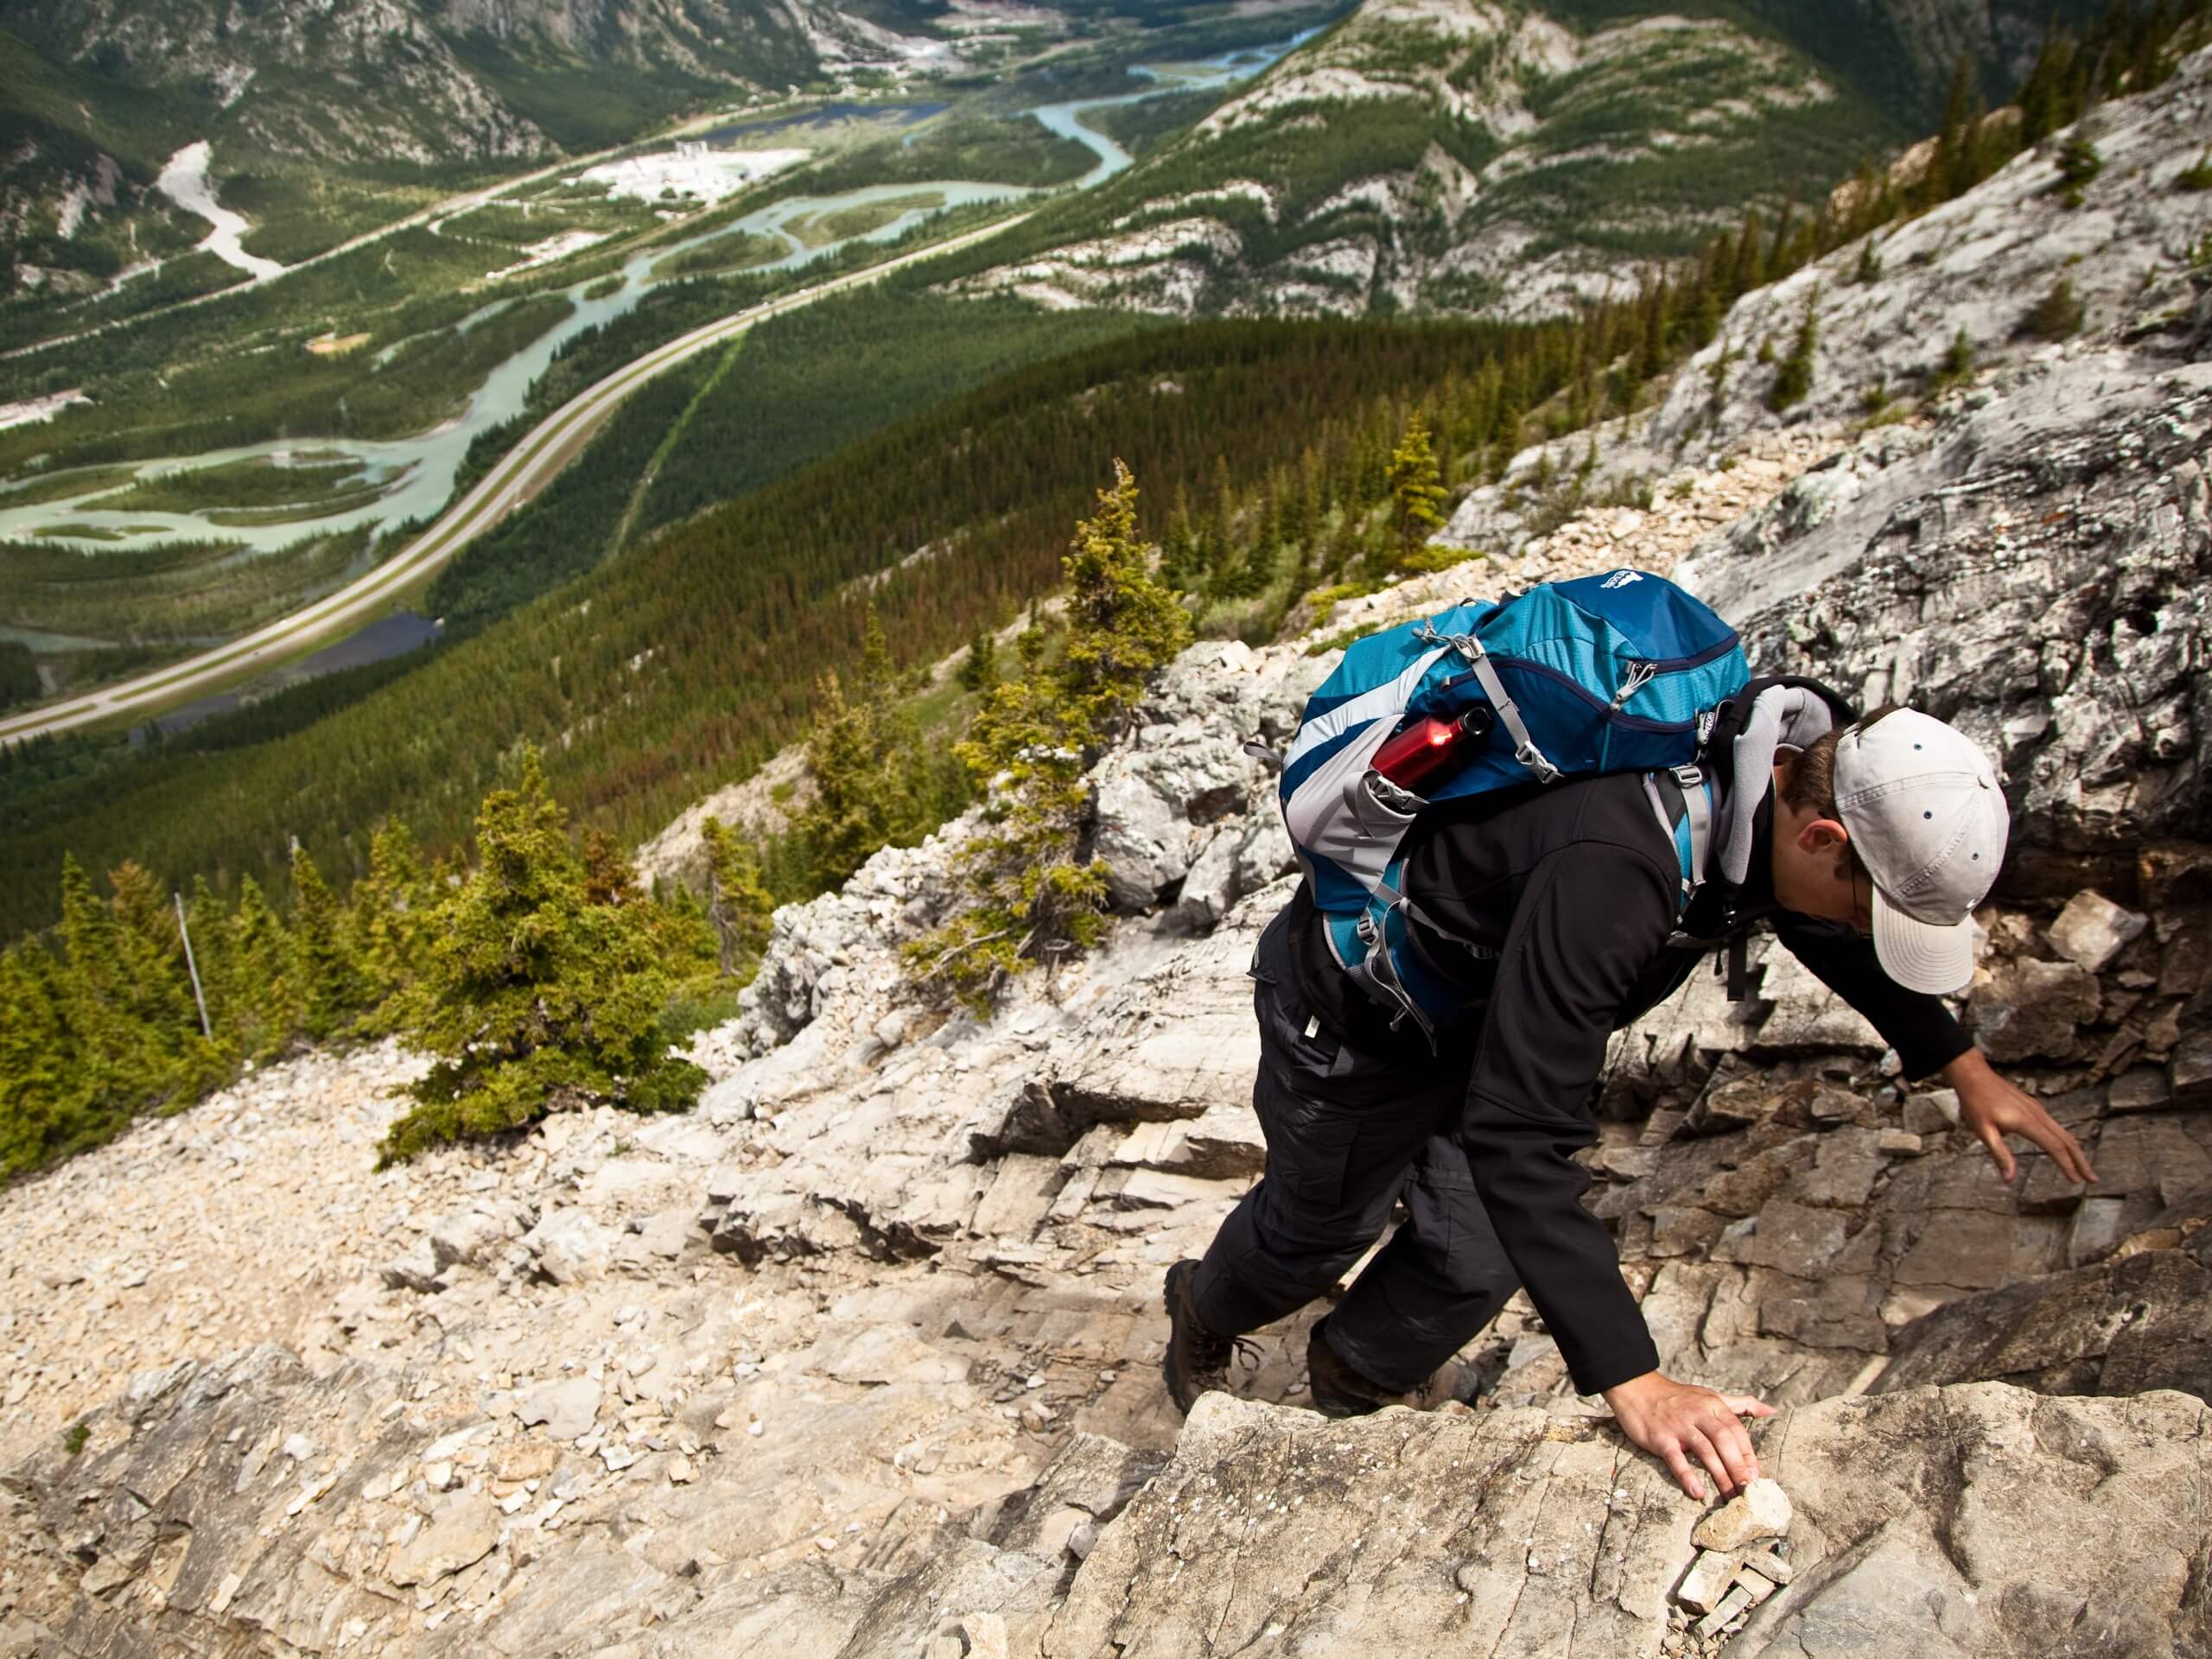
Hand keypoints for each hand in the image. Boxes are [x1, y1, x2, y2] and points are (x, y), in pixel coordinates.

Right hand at [1603, 1370, 1774, 1499]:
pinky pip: (1676, 1458)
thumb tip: (1772, 1410)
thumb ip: (1741, 1404)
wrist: (1638, 1388)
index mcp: (1712, 1405)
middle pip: (1724, 1440)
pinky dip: (1686, 1476)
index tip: (1758, 1477)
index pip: (1737, 1430)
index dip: (1748, 1454)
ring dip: (1720, 1475)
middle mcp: (1697, 1414)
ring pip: (1705, 1451)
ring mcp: (1678, 1425)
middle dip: (1738, 1467)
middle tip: (1748, 1491)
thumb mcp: (1711, 1396)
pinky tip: (1697, 1492)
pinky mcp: (1660, 1437)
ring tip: (1730, 1496)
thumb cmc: (1679, 1398)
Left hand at [1943, 1048, 2097, 1185]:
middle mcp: (2037, 1114)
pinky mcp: (2034, 1107)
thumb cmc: (1975, 1103)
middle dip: (2081, 1161)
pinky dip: (2066, 1141)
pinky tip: (2066, 1149)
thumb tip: (2009, 1179)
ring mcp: (2037, 1109)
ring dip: (2076, 1152)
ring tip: (2084, 1169)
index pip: (2054, 1147)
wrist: (1974, 1075)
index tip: (2077, 1181)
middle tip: (2092, 1180)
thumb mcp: (1982, 1131)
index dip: (2067, 1165)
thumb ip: (1999, 1155)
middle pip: (2067, 1140)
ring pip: (2064, 1132)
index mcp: (2026, 1122)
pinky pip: (2056, 1126)